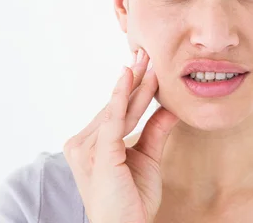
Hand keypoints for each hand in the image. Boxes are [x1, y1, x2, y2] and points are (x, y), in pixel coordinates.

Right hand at [63, 48, 179, 222]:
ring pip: (118, 109)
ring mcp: (87, 148)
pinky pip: (114, 119)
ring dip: (134, 83)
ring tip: (147, 59)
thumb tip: (169, 108)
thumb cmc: (132, 200)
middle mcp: (83, 143)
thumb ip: (154, 132)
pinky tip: (130, 76)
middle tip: (146, 52)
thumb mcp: (147, 159)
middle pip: (116, 105)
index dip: (134, 88)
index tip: (147, 66)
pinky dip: (122, 96)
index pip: (117, 110)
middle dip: (134, 79)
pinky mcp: (98, 153)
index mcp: (92, 144)